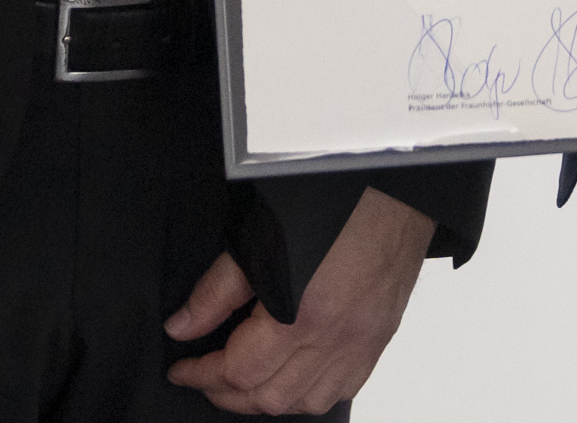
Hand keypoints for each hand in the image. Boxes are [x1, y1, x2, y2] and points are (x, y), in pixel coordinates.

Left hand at [163, 185, 436, 413]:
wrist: (393, 178)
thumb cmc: (335, 197)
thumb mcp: (258, 236)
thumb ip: (216, 292)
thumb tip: (183, 326)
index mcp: (302, 314)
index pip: (240, 372)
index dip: (202, 374)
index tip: (183, 369)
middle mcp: (336, 338)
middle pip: (271, 398)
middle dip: (229, 393)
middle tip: (205, 374)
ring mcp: (362, 342)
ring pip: (308, 403)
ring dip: (270, 398)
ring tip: (245, 378)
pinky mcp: (380, 335)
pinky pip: (344, 388)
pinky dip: (312, 392)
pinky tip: (293, 373)